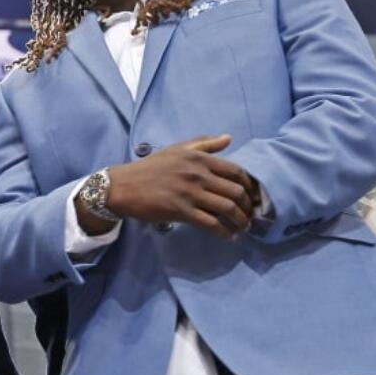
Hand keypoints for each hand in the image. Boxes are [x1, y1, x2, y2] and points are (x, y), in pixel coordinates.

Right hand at [102, 134, 257, 239]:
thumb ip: (204, 143)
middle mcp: (197, 174)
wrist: (123, 186)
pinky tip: (228, 236)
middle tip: (250, 216)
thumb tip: (229, 138)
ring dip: (240, 221)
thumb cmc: (150, 167)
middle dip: (248, 207)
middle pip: (235, 192)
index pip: (236, 171)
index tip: (252, 196)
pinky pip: (210, 224)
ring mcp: (189, 193)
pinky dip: (224, 232)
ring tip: (242, 227)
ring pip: (227, 209)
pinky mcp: (181, 211)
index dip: (250, 185)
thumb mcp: (177, 149)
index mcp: (199, 158)